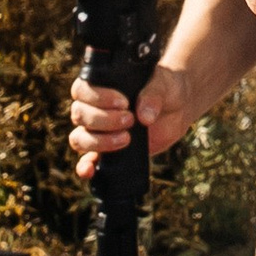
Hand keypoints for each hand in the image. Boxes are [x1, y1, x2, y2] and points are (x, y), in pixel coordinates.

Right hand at [71, 63, 208, 181]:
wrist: (176, 109)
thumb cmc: (166, 89)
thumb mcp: (163, 85)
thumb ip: (154, 95)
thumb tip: (145, 117)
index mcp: (100, 85)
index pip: (82, 91)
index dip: (98, 98)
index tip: (124, 103)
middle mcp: (93, 107)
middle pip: (79, 115)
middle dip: (104, 120)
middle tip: (130, 119)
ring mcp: (98, 130)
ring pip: (80, 138)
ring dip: (98, 141)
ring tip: (126, 138)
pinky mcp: (107, 149)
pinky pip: (87, 160)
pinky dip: (85, 166)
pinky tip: (90, 170)